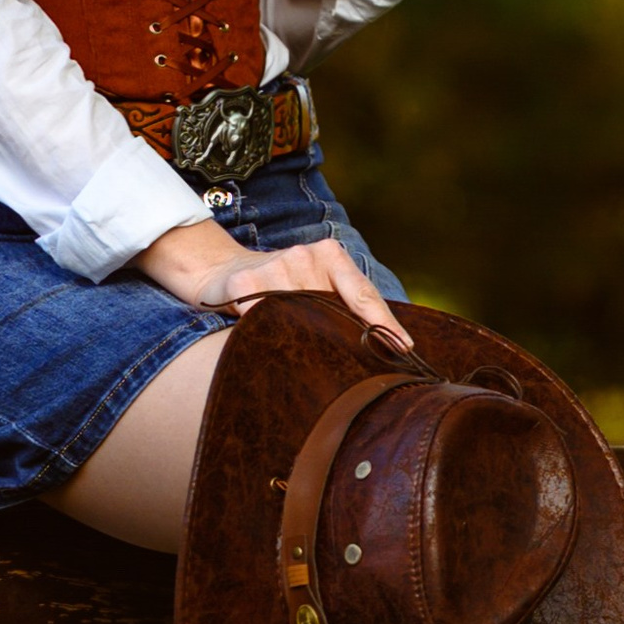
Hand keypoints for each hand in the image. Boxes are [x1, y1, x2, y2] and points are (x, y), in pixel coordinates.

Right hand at [133, 221, 411, 346]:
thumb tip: (385, 341)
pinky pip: (266, 320)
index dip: (385, 322)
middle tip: (369, 370)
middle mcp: (306, 256)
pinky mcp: (246, 283)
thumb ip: (339, 302)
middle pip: (337, 309)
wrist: (218, 270)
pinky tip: (269, 342)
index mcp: (330, 254)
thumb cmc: (277, 286)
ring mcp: (276, 266)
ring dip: (308, 341)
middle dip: (350, 339)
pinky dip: (271, 335)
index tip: (404, 348)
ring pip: (303, 317)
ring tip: (309, 361)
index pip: (363, 293)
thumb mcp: (312, 284)